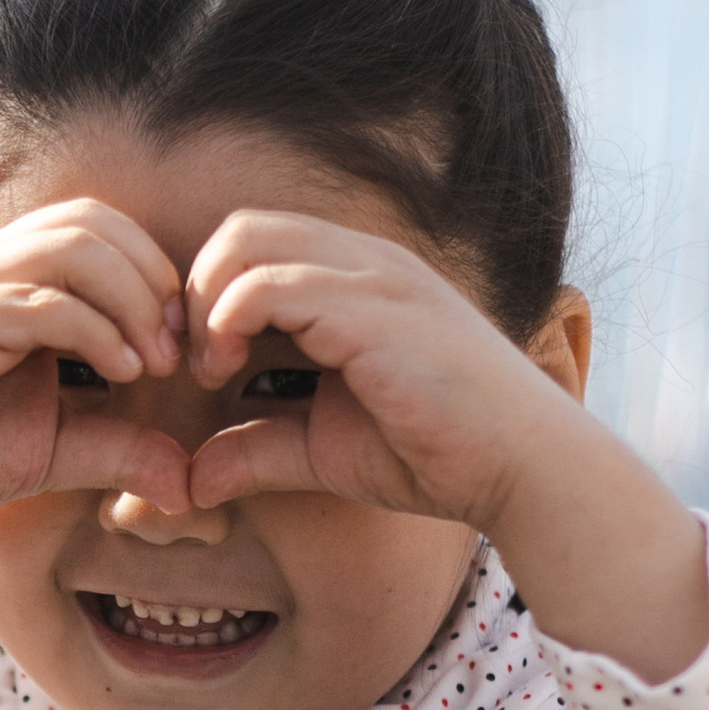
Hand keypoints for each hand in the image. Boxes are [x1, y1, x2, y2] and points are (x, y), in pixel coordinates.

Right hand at [0, 204, 191, 709]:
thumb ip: (118, 448)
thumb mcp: (54, 451)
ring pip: (71, 247)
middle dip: (153, 279)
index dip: (155, 273)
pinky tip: (122, 375)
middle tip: (182, 350)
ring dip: (132, 300)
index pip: (99, 227)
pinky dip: (95, 331)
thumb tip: (188, 480)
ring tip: (157, 364)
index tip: (184, 345)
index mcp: (7, 277)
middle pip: (93, 221)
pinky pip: (37, 302)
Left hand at [181, 212, 567, 529]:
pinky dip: (226, 323)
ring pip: (248, 243)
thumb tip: (191, 480)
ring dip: (205, 305)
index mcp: (356, 279)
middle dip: (195, 289)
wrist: (521, 467)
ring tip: (207, 371)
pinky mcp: (371, 309)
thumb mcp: (324, 450)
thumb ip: (258, 451)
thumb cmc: (436, 454)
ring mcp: (371, 277)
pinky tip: (225, 374)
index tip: (194, 366)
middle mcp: (364, 261)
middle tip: (188, 362)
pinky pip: (268, 286)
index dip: (208, 296)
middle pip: (243, 229)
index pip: (258, 244)